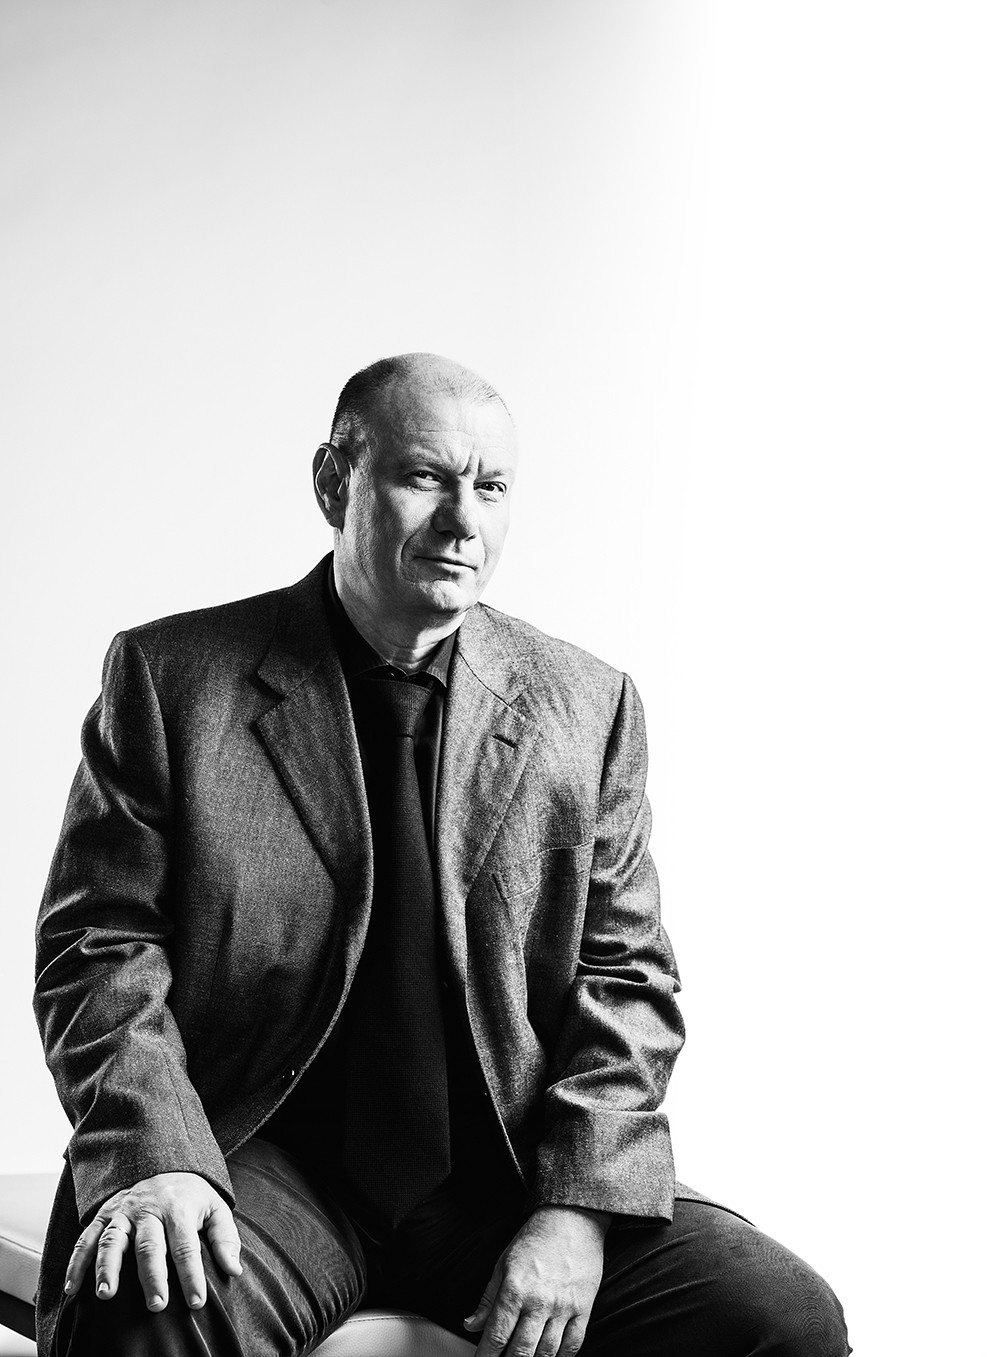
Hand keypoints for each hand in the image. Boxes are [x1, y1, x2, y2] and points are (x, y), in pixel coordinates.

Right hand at [63, 1171, 241, 1311]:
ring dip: (107, 1268)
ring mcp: (123, 1211)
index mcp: (179, 1208)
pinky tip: (71, 1289)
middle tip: (156, 1305)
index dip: (191, 1275)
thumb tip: (234, 1270)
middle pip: (149, 1245)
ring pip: (112, 1240)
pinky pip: (86, 1239)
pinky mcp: (103, 1215)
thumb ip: (225, 1238)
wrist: (163, 1164)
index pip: (186, 1245)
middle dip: (152, 1276)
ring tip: (106, 1295)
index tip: (196, 1302)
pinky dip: (76, 1263)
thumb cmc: (191, 1197)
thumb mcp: (215, 1208)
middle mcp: (149, 1208)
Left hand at [464, 1205, 607, 1356]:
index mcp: (514, 1288)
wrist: (572, 1218)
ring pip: (547, 1353)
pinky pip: (573, 1344)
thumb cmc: (536, 1238)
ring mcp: (563, 1307)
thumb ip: (488, 1298)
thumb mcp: (504, 1263)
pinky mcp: (583, 1308)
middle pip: (521, 1351)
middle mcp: (538, 1301)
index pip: (496, 1335)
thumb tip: (471, 1324)